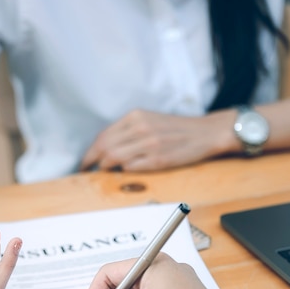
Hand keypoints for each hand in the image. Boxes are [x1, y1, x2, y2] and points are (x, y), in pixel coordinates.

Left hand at [80, 109, 233, 171]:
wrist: (205, 133)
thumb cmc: (175, 129)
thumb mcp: (149, 120)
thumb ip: (128, 131)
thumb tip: (104, 148)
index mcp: (136, 116)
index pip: (103, 136)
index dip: (90, 152)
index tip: (84, 162)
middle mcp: (141, 128)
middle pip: (104, 147)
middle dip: (92, 162)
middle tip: (87, 171)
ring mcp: (149, 144)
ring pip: (114, 158)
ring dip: (106, 168)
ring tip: (105, 172)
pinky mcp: (158, 159)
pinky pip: (131, 168)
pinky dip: (124, 171)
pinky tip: (125, 172)